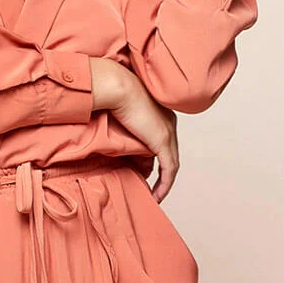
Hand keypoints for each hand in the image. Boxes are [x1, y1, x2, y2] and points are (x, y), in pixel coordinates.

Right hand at [107, 67, 180, 203]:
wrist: (118, 87)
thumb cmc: (113, 94)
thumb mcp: (120, 113)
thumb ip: (123, 127)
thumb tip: (115, 141)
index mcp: (162, 114)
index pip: (162, 142)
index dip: (153, 159)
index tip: (141, 170)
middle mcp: (169, 123)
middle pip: (168, 154)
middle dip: (159, 173)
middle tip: (147, 187)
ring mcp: (168, 132)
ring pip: (171, 164)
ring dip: (163, 183)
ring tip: (153, 195)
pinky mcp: (163, 141)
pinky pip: (169, 169)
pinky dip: (164, 184)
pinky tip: (157, 195)